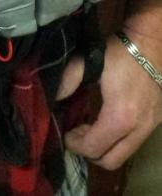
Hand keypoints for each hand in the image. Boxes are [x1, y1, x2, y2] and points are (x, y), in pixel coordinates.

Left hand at [56, 33, 161, 169]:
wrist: (152, 42)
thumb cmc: (120, 52)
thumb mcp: (89, 61)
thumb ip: (68, 80)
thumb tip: (52, 97)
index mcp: (120, 116)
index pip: (94, 148)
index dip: (75, 144)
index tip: (66, 133)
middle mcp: (138, 128)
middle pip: (110, 161)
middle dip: (90, 153)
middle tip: (78, 134)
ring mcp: (150, 127)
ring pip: (124, 155)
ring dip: (105, 147)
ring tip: (91, 128)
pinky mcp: (156, 122)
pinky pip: (134, 143)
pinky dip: (118, 140)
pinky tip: (108, 121)